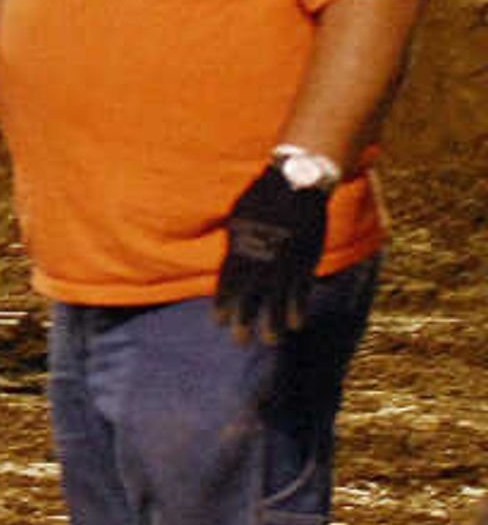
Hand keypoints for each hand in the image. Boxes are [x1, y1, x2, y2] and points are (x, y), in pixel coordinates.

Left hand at [210, 160, 329, 341]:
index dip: (223, 302)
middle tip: (238, 340)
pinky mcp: (306, 260)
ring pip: (276, 298)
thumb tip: (229, 257)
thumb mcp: (239, 216)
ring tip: (268, 340)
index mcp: (241, 246)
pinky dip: (298, 308)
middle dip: (243, 318)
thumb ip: (235, 240)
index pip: (228, 281)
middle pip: (249, 294)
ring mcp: (284, 260)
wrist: (296, 183)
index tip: (217, 321)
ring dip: (272, 321)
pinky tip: (295, 324)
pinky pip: (301, 290)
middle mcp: (260, 257)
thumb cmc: (263, 196)